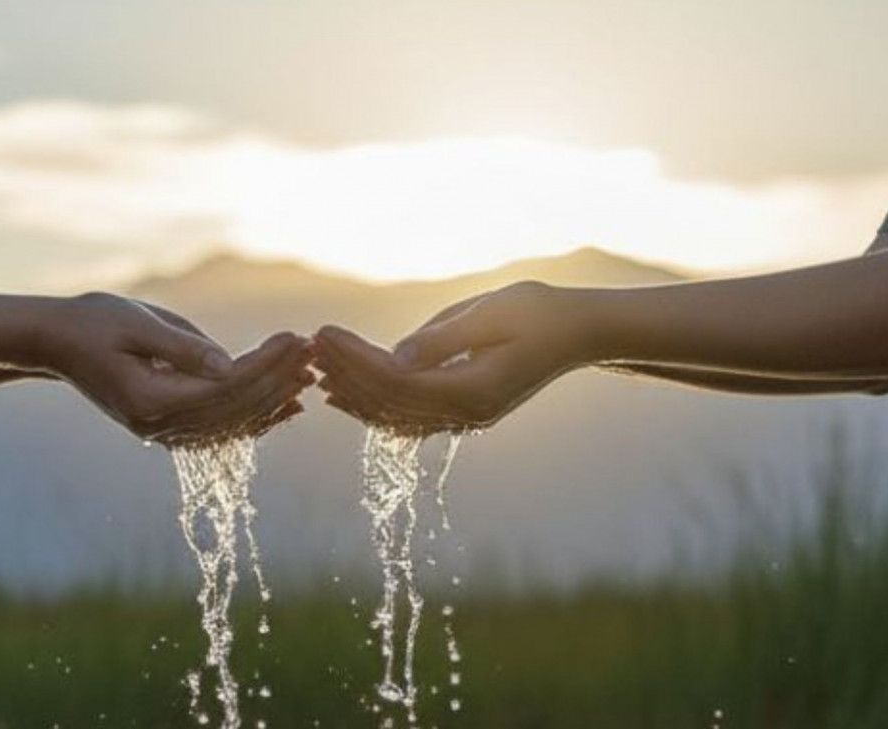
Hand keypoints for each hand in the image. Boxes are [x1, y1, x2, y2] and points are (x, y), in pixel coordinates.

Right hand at [41, 293, 312, 443]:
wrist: (57, 341)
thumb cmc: (94, 322)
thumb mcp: (137, 324)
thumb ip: (184, 347)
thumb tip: (231, 365)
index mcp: (151, 401)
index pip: (224, 388)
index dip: (265, 365)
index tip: (295, 338)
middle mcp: (159, 426)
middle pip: (234, 409)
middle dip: (278, 379)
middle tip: (313, 350)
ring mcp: (163, 431)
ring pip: (232, 423)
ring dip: (274, 399)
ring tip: (309, 374)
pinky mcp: (168, 426)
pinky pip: (220, 426)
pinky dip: (255, 416)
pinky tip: (287, 404)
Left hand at [314, 281, 591, 430]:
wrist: (578, 332)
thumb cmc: (539, 312)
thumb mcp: (490, 315)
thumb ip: (441, 340)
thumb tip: (393, 359)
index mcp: (473, 392)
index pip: (397, 381)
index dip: (355, 359)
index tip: (324, 332)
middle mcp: (466, 415)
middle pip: (389, 402)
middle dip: (345, 373)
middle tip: (308, 343)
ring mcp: (464, 419)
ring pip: (394, 416)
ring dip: (352, 392)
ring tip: (315, 366)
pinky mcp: (462, 412)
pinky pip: (408, 416)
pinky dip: (373, 404)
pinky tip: (344, 393)